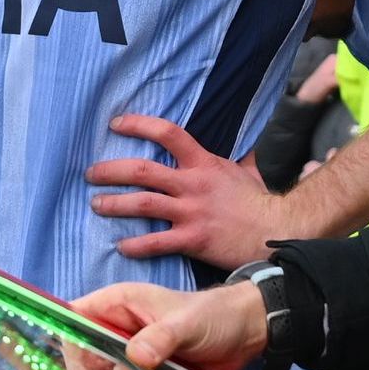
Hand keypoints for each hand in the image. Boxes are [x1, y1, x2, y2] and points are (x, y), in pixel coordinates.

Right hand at [73, 277, 266, 369]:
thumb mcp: (188, 322)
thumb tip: (135, 357)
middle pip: (83, 364)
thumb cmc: (214, 316)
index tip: (95, 369)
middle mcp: (114, 333)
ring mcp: (125, 360)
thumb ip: (161, 337)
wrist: (243, 335)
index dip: (75, 346)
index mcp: (116, 306)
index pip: (74, 322)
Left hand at [87, 113, 280, 264]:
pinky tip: (121, 246)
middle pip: (142, 170)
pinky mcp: (193, 239)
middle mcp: (193, 184)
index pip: (167, 133)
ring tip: (96, 205)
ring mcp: (191, 212)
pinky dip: (136, 245)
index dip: (139, 124)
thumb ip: (238, 160)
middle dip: (111, 170)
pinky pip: (156, 242)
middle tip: (91, 173)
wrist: (277, 230)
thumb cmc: (261, 203)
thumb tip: (243, 150)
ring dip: (114, 204)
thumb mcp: (248, 172)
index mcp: (204, 163)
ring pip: (142, 204)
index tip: (116, 124)